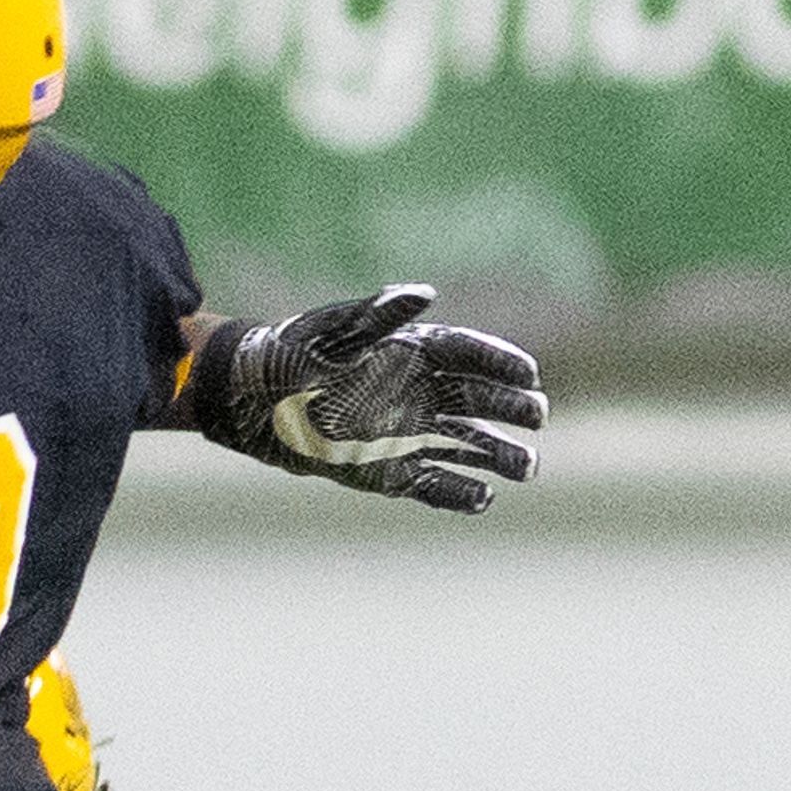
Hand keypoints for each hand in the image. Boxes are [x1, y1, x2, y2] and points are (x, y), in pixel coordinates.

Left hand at [189, 285, 543, 510]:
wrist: (251, 400)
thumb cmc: (291, 354)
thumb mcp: (332, 330)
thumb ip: (378, 315)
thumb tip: (424, 292)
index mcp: (412, 352)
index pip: (469, 353)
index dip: (501, 362)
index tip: (529, 373)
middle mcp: (419, 392)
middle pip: (479, 399)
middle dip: (512, 408)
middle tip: (538, 417)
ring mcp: (408, 432)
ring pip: (467, 446)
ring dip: (499, 456)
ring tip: (529, 468)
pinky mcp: (390, 471)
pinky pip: (435, 484)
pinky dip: (460, 492)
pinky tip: (486, 498)